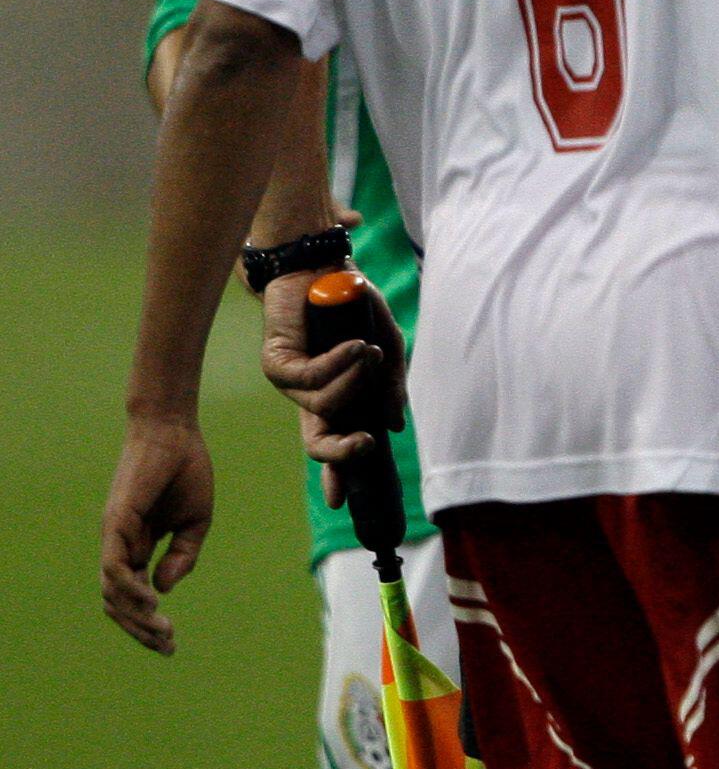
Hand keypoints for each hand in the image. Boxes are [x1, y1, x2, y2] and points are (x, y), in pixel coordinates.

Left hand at [101, 414, 213, 653]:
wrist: (175, 433)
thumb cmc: (185, 471)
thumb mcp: (196, 522)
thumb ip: (182, 556)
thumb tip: (161, 590)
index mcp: (137, 547)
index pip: (133, 595)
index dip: (147, 623)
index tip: (171, 645)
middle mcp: (119, 546)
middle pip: (118, 603)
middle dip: (141, 630)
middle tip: (168, 646)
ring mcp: (115, 536)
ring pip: (112, 591)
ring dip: (135, 616)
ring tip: (163, 629)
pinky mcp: (116, 523)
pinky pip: (115, 567)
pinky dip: (129, 589)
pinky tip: (151, 601)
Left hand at [260, 268, 403, 507]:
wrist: (323, 265)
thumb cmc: (353, 304)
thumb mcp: (385, 344)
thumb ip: (390, 384)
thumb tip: (393, 426)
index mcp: (333, 395)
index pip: (334, 440)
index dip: (339, 472)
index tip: (344, 502)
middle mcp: (308, 395)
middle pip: (316, 442)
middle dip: (339, 454)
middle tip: (365, 447)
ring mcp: (289, 382)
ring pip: (322, 406)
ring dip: (352, 382)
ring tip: (369, 352)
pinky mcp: (275, 363)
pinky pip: (310, 378)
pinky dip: (339, 364)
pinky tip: (356, 347)